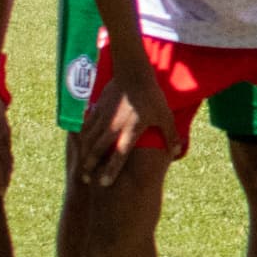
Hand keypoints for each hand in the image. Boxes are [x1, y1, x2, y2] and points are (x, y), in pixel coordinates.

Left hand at [0, 79, 12, 191]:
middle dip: (5, 178)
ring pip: (8, 153)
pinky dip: (5, 151)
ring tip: (3, 173)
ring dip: (6, 165)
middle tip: (2, 188)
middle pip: (6, 164)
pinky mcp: (4, 123)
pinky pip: (6, 142)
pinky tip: (1, 151)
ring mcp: (2, 131)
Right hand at [80, 59, 175, 185]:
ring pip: (88, 140)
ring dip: (83, 154)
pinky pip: (85, 127)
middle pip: (97, 150)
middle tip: (84, 179)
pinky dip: (81, 138)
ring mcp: (103, 118)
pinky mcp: (96, 110)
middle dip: (89, 166)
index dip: (111, 170)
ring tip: (81, 167)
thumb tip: (176, 153)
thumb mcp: (165, 115)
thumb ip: (170, 135)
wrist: (133, 73)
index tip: (104, 183)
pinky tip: (79, 146)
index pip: (119, 155)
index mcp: (131, 130)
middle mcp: (114, 127)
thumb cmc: (151, 96)